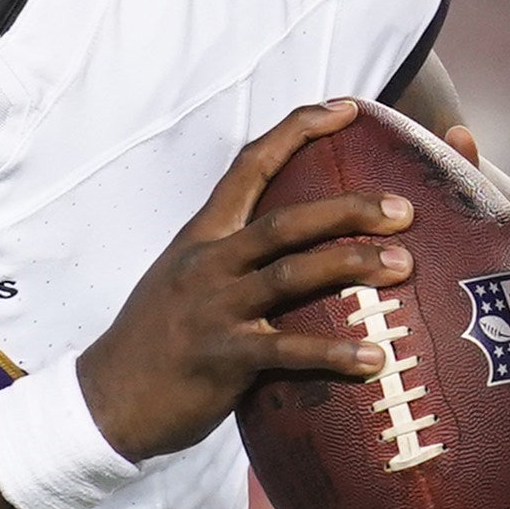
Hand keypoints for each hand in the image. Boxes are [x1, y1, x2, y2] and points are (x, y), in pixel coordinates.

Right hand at [73, 99, 419, 462]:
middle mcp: (209, 263)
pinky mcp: (223, 358)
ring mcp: (215, 309)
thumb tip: (290, 244)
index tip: (346, 109)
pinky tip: (375, 357)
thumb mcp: (182, 278)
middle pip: (287, 220)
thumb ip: (230, 257)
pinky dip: (334, 352)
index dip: (298, 130)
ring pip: (292, 274)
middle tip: (404, 208)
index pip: (250, 165)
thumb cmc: (154, 340)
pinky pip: (289, 351)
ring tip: (403, 265)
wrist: (106, 399)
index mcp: (202, 236)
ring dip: (352, 264)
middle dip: (349, 208)